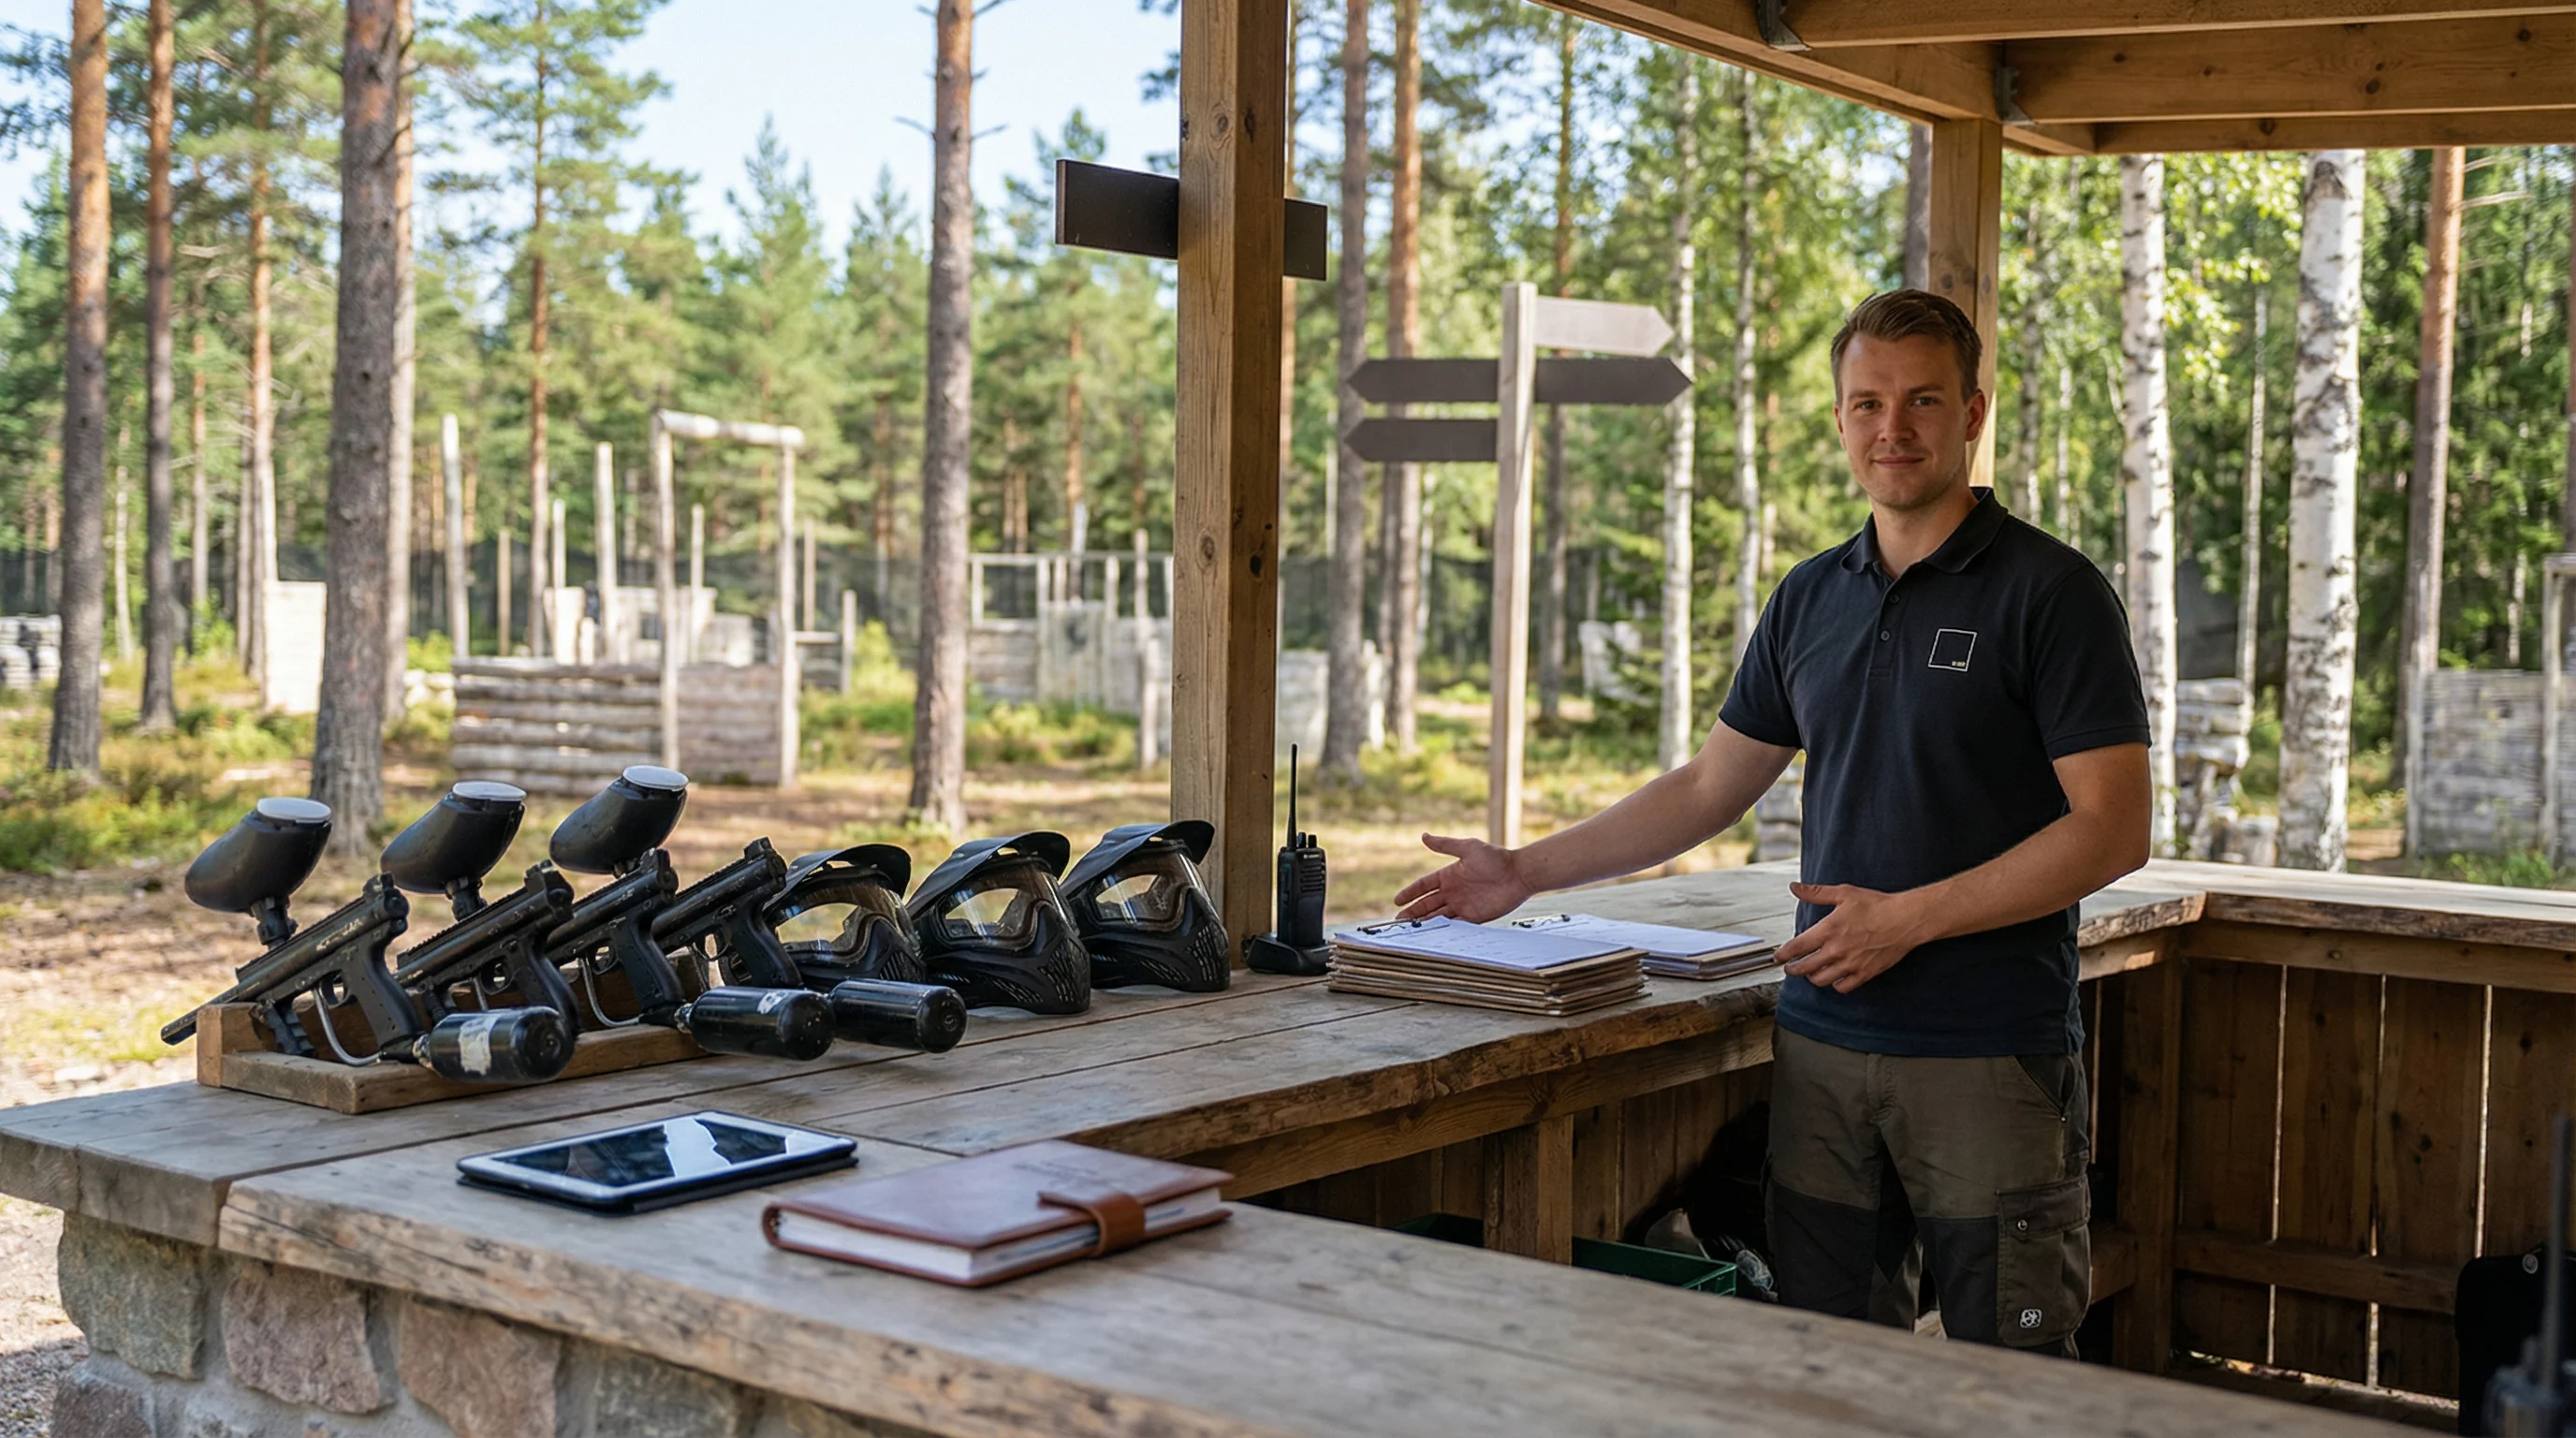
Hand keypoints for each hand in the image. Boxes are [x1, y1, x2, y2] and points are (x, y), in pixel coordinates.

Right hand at [1392, 833, 1530, 922]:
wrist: (1519, 874)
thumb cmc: (1496, 858)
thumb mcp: (1468, 847)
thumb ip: (1445, 845)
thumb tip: (1423, 836)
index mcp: (1449, 875)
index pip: (1424, 885)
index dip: (1410, 892)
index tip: (1397, 900)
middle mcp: (1453, 891)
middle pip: (1427, 903)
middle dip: (1412, 912)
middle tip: (1398, 921)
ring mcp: (1463, 904)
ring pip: (1438, 916)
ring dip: (1424, 922)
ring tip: (1409, 930)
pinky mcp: (1474, 917)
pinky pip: (1454, 924)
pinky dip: (1442, 929)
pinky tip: (1431, 934)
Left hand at [1774, 882, 1929, 993]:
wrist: (1905, 920)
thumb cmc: (1876, 905)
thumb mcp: (1844, 893)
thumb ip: (1816, 893)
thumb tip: (1794, 887)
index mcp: (1828, 930)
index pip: (1796, 947)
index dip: (1783, 954)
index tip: (1777, 957)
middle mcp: (1836, 950)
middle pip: (1805, 968)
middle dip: (1793, 969)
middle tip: (1790, 967)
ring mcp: (1850, 964)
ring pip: (1821, 980)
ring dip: (1812, 977)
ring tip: (1810, 972)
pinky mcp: (1864, 974)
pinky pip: (1842, 987)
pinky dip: (1835, 984)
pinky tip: (1834, 977)